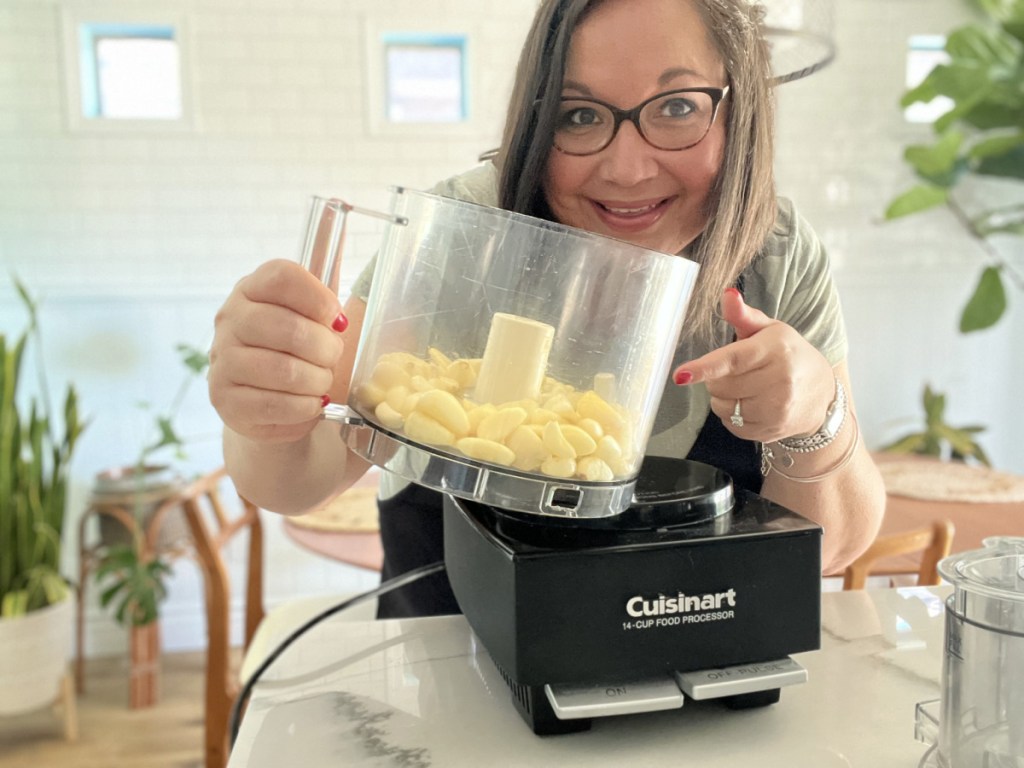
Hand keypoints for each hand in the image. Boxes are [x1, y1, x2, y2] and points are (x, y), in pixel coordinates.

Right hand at [208, 259, 345, 443]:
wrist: (271, 404)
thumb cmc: (300, 354)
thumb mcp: (313, 318)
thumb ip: (326, 292)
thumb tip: (340, 243)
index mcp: (252, 289)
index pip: (282, 277)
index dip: (319, 299)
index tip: (338, 320)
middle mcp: (230, 320)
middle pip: (289, 328)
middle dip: (326, 349)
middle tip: (333, 359)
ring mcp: (223, 360)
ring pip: (284, 370)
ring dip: (317, 381)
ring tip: (322, 383)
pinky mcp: (225, 400)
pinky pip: (275, 404)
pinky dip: (304, 408)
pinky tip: (310, 404)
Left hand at [672, 288, 834, 442]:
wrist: (822, 393)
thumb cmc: (789, 355)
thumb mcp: (770, 330)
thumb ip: (744, 315)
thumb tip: (727, 294)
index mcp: (775, 349)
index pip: (733, 359)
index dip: (704, 368)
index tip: (681, 375)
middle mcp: (779, 380)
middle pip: (721, 386)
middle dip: (718, 379)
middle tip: (736, 372)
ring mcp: (777, 408)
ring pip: (724, 408)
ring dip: (724, 399)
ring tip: (745, 388)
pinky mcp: (773, 429)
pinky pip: (733, 426)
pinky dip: (733, 417)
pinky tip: (750, 404)